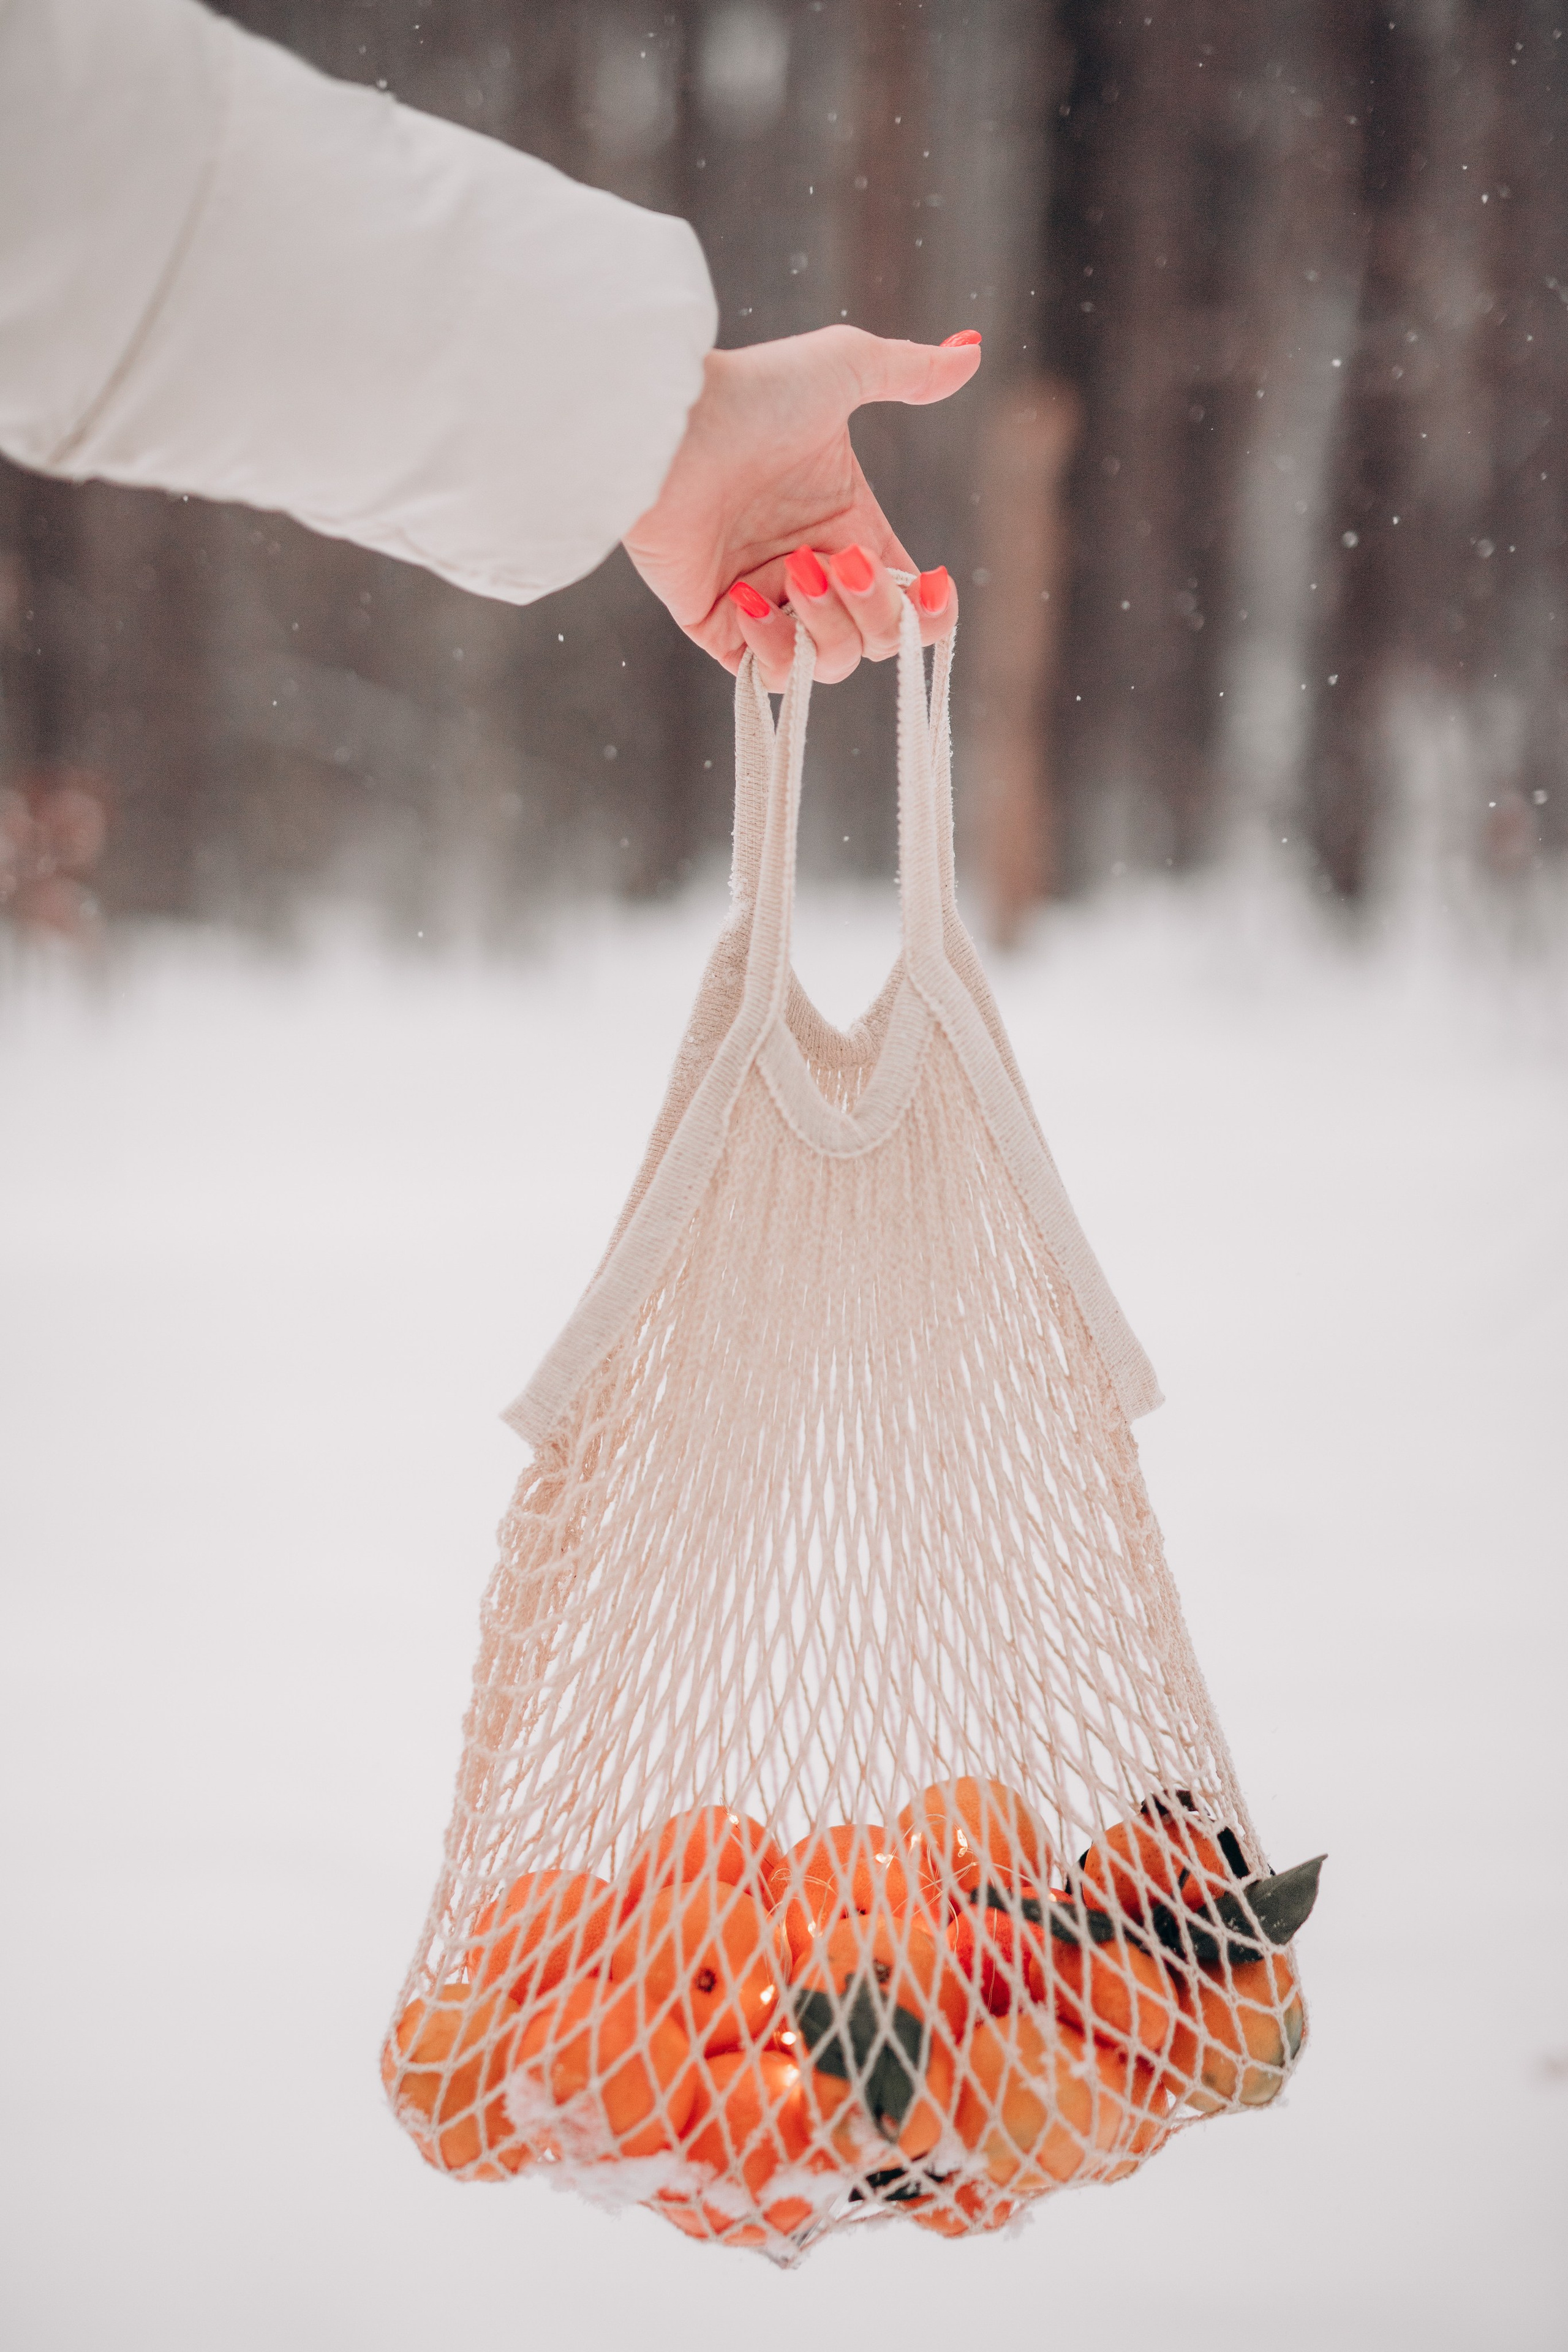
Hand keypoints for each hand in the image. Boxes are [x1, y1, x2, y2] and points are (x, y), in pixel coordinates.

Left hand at [622, 323, 980, 683]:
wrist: (667, 426)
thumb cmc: (751, 392)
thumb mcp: (844, 367)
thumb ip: (909, 371)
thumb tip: (971, 350)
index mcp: (849, 527)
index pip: (908, 600)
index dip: (930, 611)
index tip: (931, 582)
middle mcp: (812, 569)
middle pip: (878, 638)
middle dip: (875, 609)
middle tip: (837, 559)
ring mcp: (764, 600)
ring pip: (832, 664)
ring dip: (829, 626)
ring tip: (794, 570)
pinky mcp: (716, 624)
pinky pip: (768, 677)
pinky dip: (774, 652)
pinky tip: (751, 600)